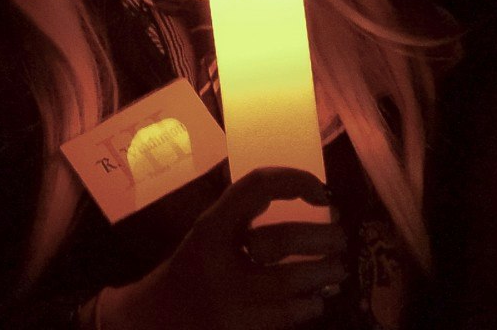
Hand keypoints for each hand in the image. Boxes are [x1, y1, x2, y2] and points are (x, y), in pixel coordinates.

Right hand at [98, 167, 348, 329]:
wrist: (155, 318)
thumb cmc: (193, 265)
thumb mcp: (212, 230)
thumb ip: (247, 210)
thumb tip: (312, 192)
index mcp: (211, 228)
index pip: (256, 187)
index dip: (294, 180)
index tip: (322, 191)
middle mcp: (216, 263)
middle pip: (282, 243)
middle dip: (322, 239)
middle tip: (342, 237)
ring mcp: (225, 304)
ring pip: (289, 288)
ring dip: (322, 277)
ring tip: (339, 271)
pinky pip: (282, 319)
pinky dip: (306, 308)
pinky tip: (316, 300)